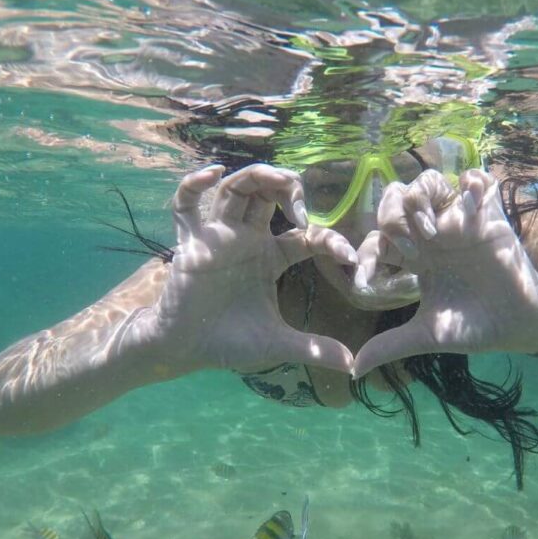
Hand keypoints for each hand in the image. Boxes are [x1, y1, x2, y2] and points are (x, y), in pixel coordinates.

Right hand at [126, 164, 356, 373]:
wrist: (187, 351)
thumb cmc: (229, 343)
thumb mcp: (278, 345)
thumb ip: (313, 348)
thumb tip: (353, 365)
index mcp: (271, 257)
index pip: (306, 235)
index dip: (329, 239)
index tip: (349, 255)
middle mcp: (247, 240)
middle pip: (268, 194)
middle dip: (287, 188)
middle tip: (302, 204)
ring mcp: (219, 237)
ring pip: (235, 189)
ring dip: (256, 176)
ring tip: (277, 179)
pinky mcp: (191, 243)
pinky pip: (185, 206)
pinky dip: (193, 185)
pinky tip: (211, 173)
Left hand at [352, 169, 537, 376]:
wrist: (518, 326)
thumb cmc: (473, 328)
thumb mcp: (427, 335)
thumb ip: (390, 345)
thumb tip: (354, 370)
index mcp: (415, 256)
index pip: (379, 236)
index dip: (367, 252)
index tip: (367, 278)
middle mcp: (433, 234)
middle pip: (396, 199)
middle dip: (390, 218)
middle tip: (406, 253)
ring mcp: (459, 222)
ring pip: (428, 182)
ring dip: (421, 203)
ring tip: (431, 236)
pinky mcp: (489, 216)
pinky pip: (477, 179)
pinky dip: (470, 184)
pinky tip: (467, 209)